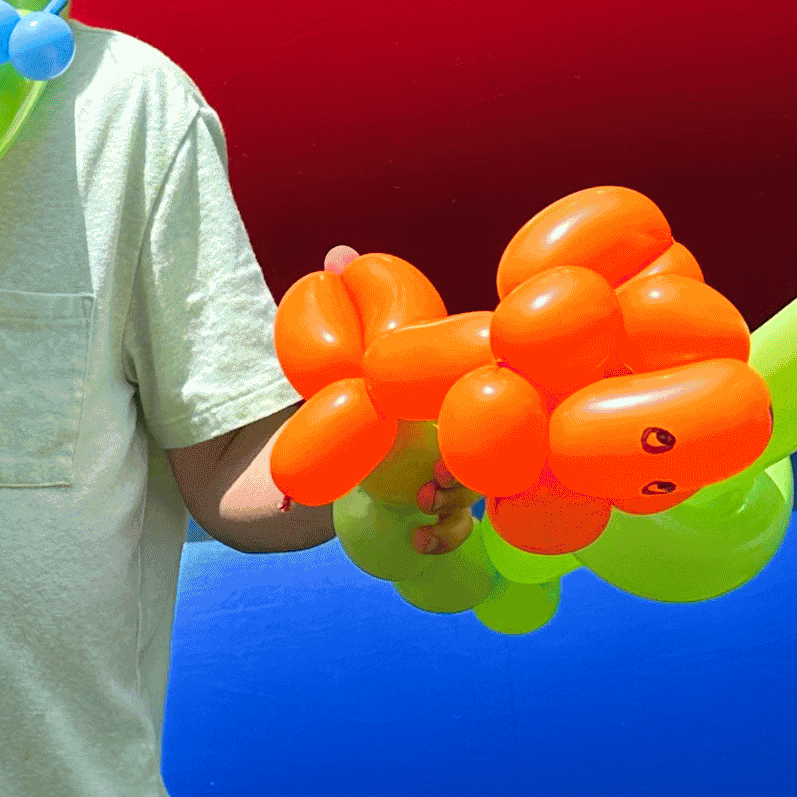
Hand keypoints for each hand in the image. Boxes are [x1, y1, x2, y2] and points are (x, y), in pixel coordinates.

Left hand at [323, 245, 475, 552]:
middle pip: (489, 446)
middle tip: (442, 466)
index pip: (484, 382)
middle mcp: (456, 431)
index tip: (493, 387)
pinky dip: (442, 539)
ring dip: (461, 501)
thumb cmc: (337, 400)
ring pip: (477, 492)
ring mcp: (449, 473)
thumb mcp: (336, 361)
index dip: (498, 386)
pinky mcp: (432, 511)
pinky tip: (417, 541)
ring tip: (428, 500)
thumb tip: (338, 255)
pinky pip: (454, 530)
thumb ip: (343, 313)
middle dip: (476, 457)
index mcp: (443, 390)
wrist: (298, 462)